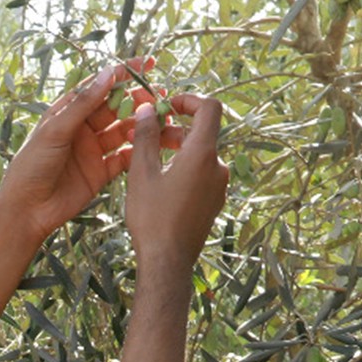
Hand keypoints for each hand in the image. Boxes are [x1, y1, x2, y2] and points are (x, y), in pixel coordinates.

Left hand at [0, 57, 160, 244]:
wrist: (27, 209)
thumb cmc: (32, 165)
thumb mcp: (56, 129)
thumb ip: (84, 103)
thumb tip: (108, 74)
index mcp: (68, 112)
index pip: (99, 86)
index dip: (123, 74)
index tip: (147, 64)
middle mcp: (83, 129)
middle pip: (116, 108)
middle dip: (138, 100)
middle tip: (160, 97)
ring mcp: (93, 150)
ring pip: (124, 132)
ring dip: (142, 125)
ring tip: (163, 119)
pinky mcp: (101, 173)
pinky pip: (124, 159)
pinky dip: (139, 151)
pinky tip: (154, 145)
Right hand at [123, 90, 228, 280]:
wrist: (167, 261)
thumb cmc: (152, 218)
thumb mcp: (142, 173)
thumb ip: (146, 136)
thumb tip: (147, 109)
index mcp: (203, 154)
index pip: (209, 108)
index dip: (189, 100)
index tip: (167, 106)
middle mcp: (218, 167)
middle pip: (201, 132)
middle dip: (174, 128)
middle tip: (146, 135)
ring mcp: (219, 185)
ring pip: (200, 154)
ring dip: (177, 149)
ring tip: (148, 160)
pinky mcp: (214, 201)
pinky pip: (201, 173)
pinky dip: (184, 167)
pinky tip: (161, 182)